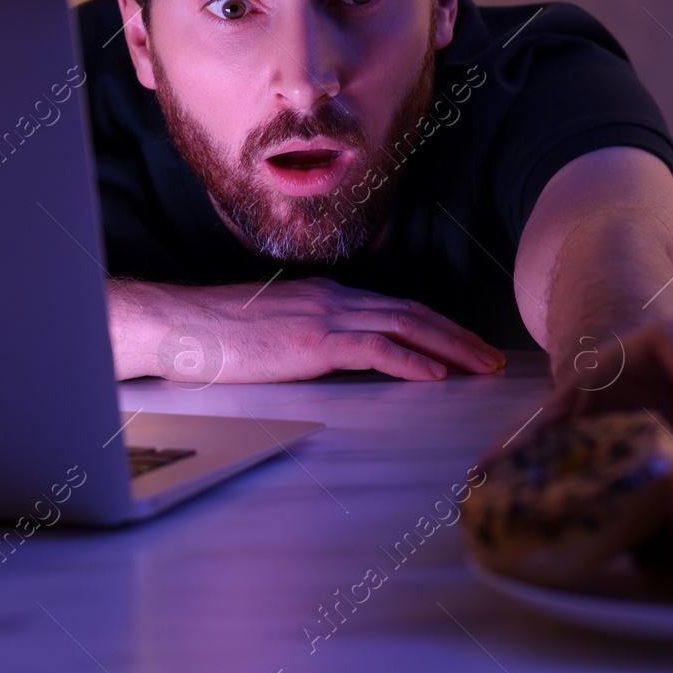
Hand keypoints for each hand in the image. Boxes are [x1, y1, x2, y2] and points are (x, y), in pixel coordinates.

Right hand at [106, 276, 505, 383]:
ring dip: (452, 347)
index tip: (466, 345)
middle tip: (494, 357)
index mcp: (326, 296)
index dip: (437, 325)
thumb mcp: (274, 332)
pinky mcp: (312, 342)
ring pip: (406, 325)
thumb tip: (333, 358)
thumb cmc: (214, 336)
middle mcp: (334, 298)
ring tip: (483, 366)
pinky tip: (436, 375)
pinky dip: (411, 360)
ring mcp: (324, 317)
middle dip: (460, 335)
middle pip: (413, 311)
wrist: (178, 326)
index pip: (396, 307)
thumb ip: (309, 338)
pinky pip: (374, 349)